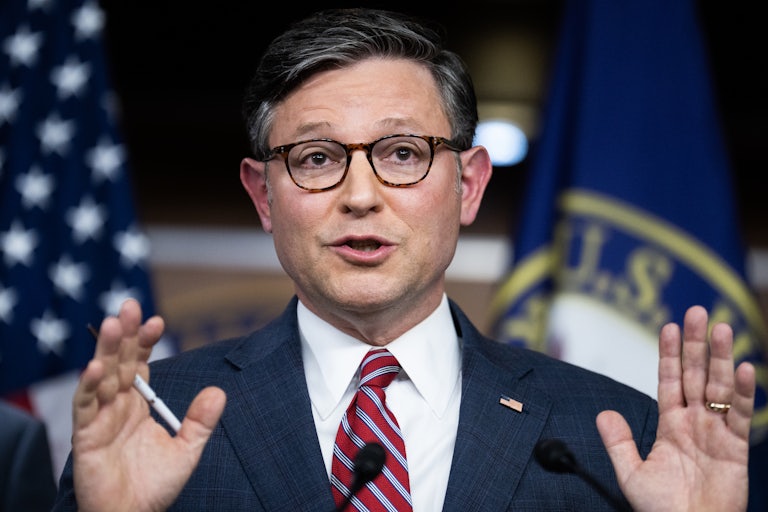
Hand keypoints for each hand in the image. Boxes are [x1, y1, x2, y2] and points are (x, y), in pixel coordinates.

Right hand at [72, 299, 226, 511]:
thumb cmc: (155, 485)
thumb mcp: (186, 449)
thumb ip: (200, 421)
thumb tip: (219, 392)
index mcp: (138, 404)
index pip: (139, 364)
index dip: (144, 342)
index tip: (156, 321)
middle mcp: (117, 405)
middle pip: (118, 361)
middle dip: (122, 334)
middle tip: (128, 306)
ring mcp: (99, 418)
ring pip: (100, 376)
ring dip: (105, 350)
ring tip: (112, 324)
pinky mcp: (85, 436)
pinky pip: (85, 407)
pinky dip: (89, 386)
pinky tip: (96, 368)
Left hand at [596, 305, 753, 511]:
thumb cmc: (663, 509)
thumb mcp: (631, 474)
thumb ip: (618, 442)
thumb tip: (602, 413)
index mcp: (670, 424)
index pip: (669, 380)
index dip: (669, 354)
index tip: (668, 327)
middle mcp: (695, 423)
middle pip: (696, 374)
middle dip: (696, 344)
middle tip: (698, 311)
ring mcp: (717, 433)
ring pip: (719, 387)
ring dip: (720, 358)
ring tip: (720, 328)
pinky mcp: (736, 449)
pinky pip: (742, 416)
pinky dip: (744, 393)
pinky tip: (742, 368)